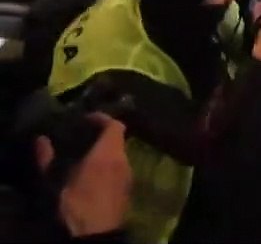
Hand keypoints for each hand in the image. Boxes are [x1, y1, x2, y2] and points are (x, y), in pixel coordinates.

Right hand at [35, 114, 131, 237]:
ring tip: (86, 155)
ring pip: (120, 155)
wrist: (95, 233)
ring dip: (106, 152)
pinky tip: (94, 174)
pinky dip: (110, 165)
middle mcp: (123, 161)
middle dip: (103, 136)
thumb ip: (47, 158)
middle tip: (84, 137)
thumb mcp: (55, 181)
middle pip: (118, 140)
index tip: (87, 119)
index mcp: (108, 154)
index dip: (103, 119)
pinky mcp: (127, 189)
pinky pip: (120, 169)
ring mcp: (128, 175)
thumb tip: (41, 140)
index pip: (115, 126)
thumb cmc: (75, 204)